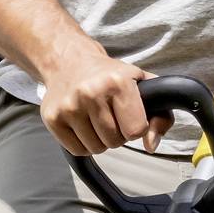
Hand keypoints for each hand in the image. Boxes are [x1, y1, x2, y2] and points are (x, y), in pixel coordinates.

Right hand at [37, 39, 167, 156]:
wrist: (69, 62)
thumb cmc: (110, 76)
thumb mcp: (143, 85)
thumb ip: (161, 116)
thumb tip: (151, 145)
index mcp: (118, 82)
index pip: (136, 131)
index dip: (135, 127)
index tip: (128, 114)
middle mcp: (91, 93)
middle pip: (115, 142)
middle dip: (117, 134)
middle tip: (110, 115)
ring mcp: (69, 106)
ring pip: (96, 149)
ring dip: (99, 139)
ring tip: (95, 118)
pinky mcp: (52, 118)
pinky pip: (77, 150)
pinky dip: (83, 143)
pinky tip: (82, 123)